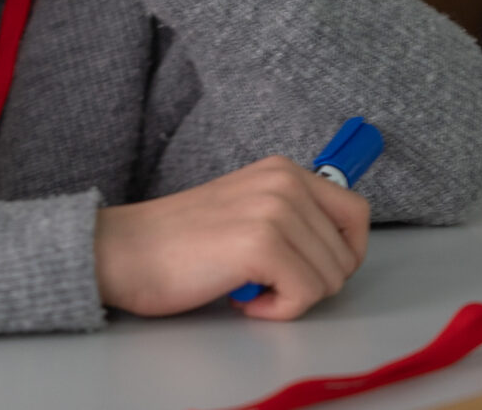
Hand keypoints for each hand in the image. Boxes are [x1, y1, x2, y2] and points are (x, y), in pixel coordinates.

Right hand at [96, 158, 369, 318]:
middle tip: (268, 282)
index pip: (356, 212)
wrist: (125, 252)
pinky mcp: (261, 245)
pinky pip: (305, 296)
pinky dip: (278, 310)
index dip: (345, 253)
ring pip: (330, 279)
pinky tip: (244, 299)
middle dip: (314, 282)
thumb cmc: (179, 242)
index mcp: (282, 170)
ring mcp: (275, 211)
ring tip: (250, 286)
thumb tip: (339, 245)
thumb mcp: (246, 209)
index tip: (312, 270)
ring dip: (293, 297)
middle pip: (347, 255)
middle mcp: (284, 182)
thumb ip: (291, 214)